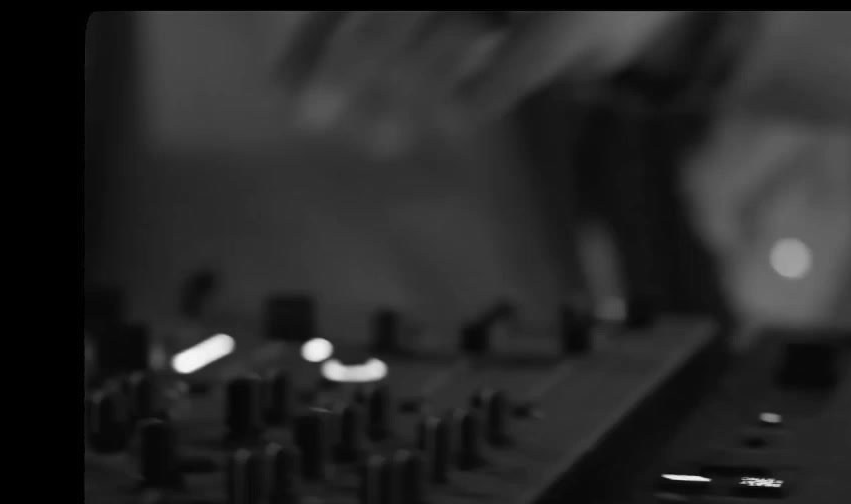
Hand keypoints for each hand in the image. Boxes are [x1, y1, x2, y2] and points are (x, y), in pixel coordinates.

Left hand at [272, 11, 687, 153]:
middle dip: (345, 64)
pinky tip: (454, 122)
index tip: (276, 94)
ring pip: (450, 29)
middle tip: (311, 123)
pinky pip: (522, 57)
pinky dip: (482, 90)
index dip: (308, 39)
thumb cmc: (512, 5)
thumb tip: (306, 82)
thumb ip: (389, 32)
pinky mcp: (574, 19)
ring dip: (407, 88)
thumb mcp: (452, 12)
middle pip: (391, 5)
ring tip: (379, 143)